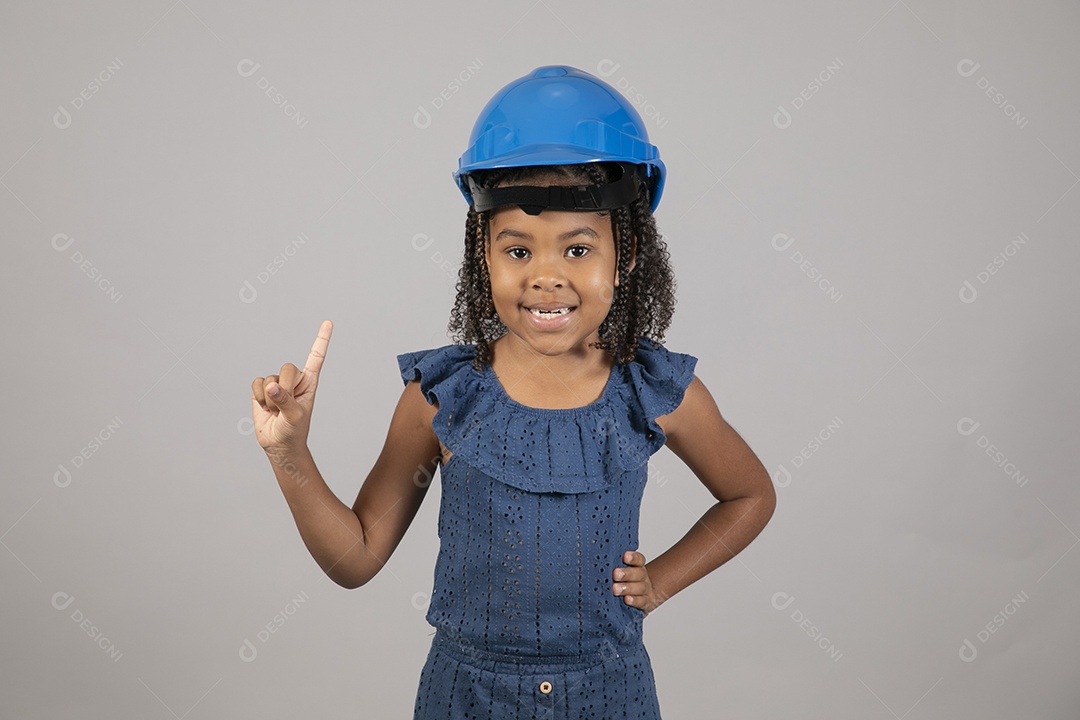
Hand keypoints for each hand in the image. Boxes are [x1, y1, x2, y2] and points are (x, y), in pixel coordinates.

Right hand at [251, 320, 331, 452]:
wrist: (278, 444)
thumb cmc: (294, 431)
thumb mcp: (295, 417)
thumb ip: (284, 400)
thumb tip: (271, 385)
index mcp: (310, 382)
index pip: (316, 357)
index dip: (322, 340)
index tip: (328, 322)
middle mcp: (294, 379)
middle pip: (287, 368)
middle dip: (285, 388)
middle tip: (286, 406)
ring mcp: (277, 383)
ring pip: (269, 378)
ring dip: (270, 398)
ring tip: (276, 410)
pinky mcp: (261, 389)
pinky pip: (256, 383)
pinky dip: (258, 397)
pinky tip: (266, 408)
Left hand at [612, 550, 661, 616]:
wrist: (643, 598)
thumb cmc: (626, 582)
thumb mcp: (622, 572)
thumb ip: (612, 567)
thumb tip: (595, 562)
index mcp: (637, 567)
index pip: (639, 560)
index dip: (633, 557)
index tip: (625, 556)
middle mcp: (643, 577)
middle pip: (639, 573)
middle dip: (626, 573)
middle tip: (615, 574)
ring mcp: (646, 590)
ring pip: (640, 587)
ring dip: (627, 588)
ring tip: (615, 589)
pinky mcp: (646, 603)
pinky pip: (642, 601)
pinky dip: (634, 601)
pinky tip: (627, 600)